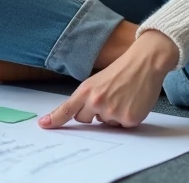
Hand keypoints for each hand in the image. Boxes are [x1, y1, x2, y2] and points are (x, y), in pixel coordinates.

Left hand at [39, 31, 179, 129]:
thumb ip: (87, 98)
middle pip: (84, 120)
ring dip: (111, 115)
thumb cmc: (122, 70)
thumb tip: (81, 116)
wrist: (145, 63)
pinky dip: (126, 117)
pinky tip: (132, 102)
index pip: (67, 109)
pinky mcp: (128, 119)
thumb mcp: (97, 80)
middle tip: (106, 97)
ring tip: (122, 96)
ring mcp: (112, 111)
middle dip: (91, 113)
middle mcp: (96, 102)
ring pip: (104, 123)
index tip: (44, 125)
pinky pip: (121, 126)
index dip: (55, 119)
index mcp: (86, 90)